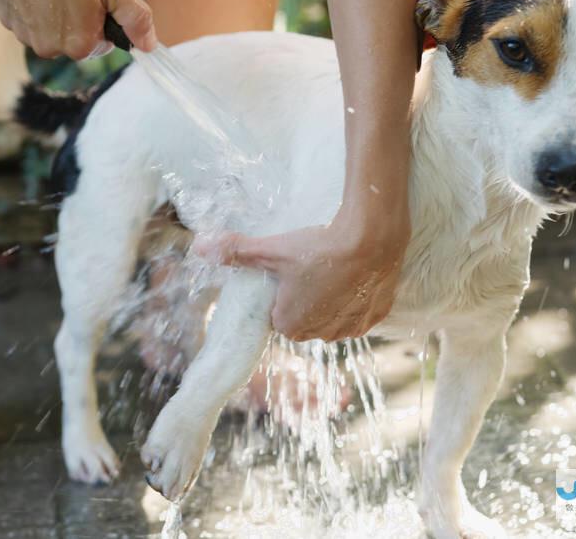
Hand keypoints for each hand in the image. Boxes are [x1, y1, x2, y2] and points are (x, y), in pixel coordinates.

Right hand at [0, 0, 157, 59]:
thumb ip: (134, 18)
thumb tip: (149, 46)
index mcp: (80, 45)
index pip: (102, 42)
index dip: (102, 16)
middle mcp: (51, 49)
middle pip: (75, 38)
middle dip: (79, 14)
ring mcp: (25, 36)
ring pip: (51, 28)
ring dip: (55, 9)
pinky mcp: (6, 21)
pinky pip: (29, 18)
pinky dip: (33, 2)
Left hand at [201, 204, 410, 341]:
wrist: (372, 240)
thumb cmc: (318, 248)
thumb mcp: (271, 249)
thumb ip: (235, 251)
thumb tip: (199, 246)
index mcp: (291, 325)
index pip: (278, 314)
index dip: (283, 292)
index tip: (289, 271)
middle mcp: (321, 334)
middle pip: (306, 317)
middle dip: (306, 298)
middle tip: (311, 266)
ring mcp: (351, 328)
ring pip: (334, 317)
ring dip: (332, 300)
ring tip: (333, 269)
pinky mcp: (376, 317)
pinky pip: (359, 312)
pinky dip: (356, 298)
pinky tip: (354, 276)